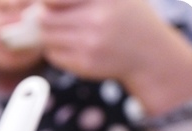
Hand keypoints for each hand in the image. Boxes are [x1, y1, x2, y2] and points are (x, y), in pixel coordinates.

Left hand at [39, 0, 191, 113]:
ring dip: (47, 34)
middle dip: (41, 18)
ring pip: (47, 38)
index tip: (45, 4)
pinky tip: (67, 45)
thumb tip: (43, 2)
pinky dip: (54, 49)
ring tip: (60, 30)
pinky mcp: (85, 64)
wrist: (150, 54)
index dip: (45, 3)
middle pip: (45, 19)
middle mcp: (97, 20)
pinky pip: (54, 55)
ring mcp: (90, 44)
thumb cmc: (128, 18)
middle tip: (45, 18)